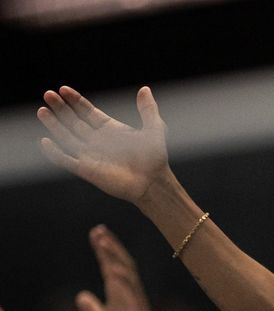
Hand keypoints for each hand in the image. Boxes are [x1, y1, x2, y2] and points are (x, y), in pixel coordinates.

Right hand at [37, 86, 169, 204]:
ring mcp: (90, 155)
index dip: (75, 100)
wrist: (153, 183)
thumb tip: (145, 89)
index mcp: (109, 129)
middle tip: (48, 94)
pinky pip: (66, 160)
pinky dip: (55, 153)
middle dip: (61, 108)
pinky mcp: (87, 170)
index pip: (87, 111)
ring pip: (66, 137)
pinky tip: (45, 142)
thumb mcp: (154, 130)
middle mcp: (97, 140)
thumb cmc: (155, 159)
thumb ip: (148, 110)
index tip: (63, 89)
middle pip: (73, 121)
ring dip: (54, 125)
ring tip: (42, 111)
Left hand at [76, 226, 162, 310]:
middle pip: (119, 262)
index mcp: (118, 291)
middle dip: (110, 246)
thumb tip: (80, 297)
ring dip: (115, 256)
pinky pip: (131, 292)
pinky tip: (114, 269)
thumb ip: (92, 308)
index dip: (102, 250)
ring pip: (126, 272)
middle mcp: (127, 291)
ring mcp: (134, 299)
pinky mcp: (138, 310)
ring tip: (104, 242)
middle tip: (98, 229)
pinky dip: (123, 280)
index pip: (110, 265)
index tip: (95, 234)